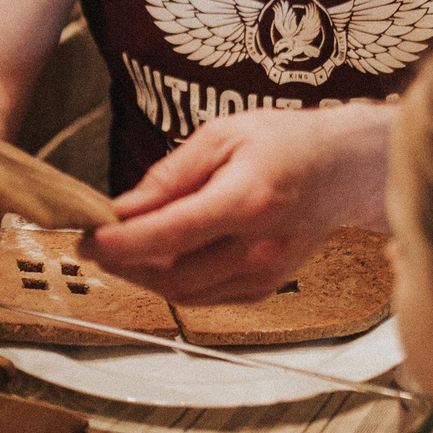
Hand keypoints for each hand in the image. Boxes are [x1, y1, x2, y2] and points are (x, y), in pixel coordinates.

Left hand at [87, 103, 394, 303]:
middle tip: (96, 245)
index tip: (87, 239)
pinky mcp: (266, 287)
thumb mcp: (222, 135)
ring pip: (187, 294)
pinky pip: (207, 297)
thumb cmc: (285, 143)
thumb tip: (124, 208)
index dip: (121, 243)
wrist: (345, 169)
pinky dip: (175, 283)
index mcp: (247, 201)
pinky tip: (159, 259)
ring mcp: (267, 274)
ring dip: (145, 278)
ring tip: (120, 251)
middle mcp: (259, 247)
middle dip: (124, 265)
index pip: (170, 235)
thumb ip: (170, 175)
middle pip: (173, 276)